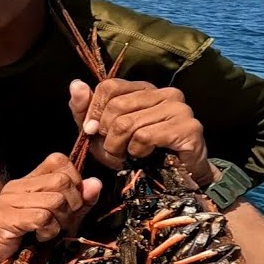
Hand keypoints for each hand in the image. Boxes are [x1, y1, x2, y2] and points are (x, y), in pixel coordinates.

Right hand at [0, 153, 102, 263]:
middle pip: (62, 181)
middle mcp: (17, 186)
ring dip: (60, 222)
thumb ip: (79, 202)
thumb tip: (96, 183)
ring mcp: (8, 201)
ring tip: (49, 231)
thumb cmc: (28, 240)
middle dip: (72, 205)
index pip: (58, 160)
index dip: (74, 179)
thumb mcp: (61, 218)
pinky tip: (39, 236)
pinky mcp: (5, 218)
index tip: (71, 202)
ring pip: (55, 200)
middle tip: (61, 221)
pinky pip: (42, 218)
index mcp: (29, 180)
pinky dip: (48, 231)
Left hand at [69, 79, 218, 184]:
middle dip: (106, 135)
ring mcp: (179, 108)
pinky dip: (137, 152)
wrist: (174, 179)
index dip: (94, 111)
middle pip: (116, 106)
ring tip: (127, 156)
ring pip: (127, 123)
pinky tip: (145, 156)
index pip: (109, 86)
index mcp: (144, 89)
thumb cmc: (137, 153)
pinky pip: (144, 137)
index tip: (92, 131)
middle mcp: (164, 93)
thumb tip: (75, 84)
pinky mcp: (188, 127)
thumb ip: (85, 110)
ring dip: (118, 147)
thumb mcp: (103, 133)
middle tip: (113, 150)